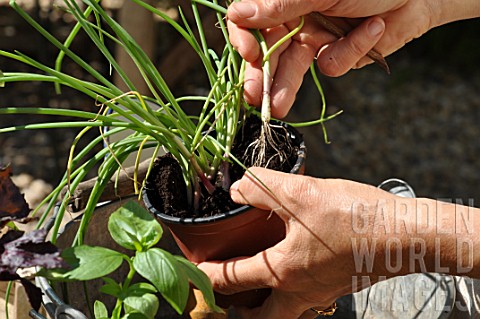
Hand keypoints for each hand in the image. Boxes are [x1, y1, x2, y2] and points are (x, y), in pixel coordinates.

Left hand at [198, 167, 399, 318]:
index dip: (206, 275)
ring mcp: (320, 292)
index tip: (193, 271)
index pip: (231, 280)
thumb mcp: (302, 193)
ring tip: (254, 285)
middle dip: (237, 313)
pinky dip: (288, 289)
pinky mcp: (336, 284)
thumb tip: (237, 187)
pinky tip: (291, 263)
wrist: (405, 234)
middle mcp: (299, 291)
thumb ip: (262, 188)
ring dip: (263, 305)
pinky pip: (304, 298)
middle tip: (224, 298)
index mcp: (283, 272)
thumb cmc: (355, 217)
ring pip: (283, 312)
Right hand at [227, 0, 478, 116]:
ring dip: (287, 86)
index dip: (245, 39)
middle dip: (262, 77)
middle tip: (255, 98)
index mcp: (285, 2)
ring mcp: (315, 40)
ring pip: (294, 68)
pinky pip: (333, 64)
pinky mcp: (337, 55)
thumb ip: (279, 6)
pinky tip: (370, 30)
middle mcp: (295, 20)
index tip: (250, 55)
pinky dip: (351, 51)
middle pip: (269, 52)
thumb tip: (237, 13)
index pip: (249, 22)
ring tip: (278, 110)